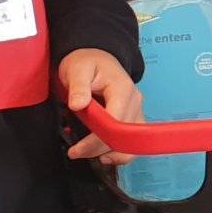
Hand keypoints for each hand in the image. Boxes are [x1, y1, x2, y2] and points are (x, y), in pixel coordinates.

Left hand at [60, 48, 143, 164]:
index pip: (115, 121)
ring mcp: (136, 110)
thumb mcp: (77, 69)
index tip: (77, 148)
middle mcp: (134, 101)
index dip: (97, 139)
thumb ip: (78, 86)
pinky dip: (118, 151)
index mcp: (122, 89)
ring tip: (89, 155)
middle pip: (123, 135)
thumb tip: (78, 105)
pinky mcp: (132, 117)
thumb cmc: (86, 62)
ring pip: (131, 142)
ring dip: (111, 153)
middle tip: (75, 152)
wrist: (95, 57)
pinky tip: (102, 154)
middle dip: (99, 148)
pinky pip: (131, 140)